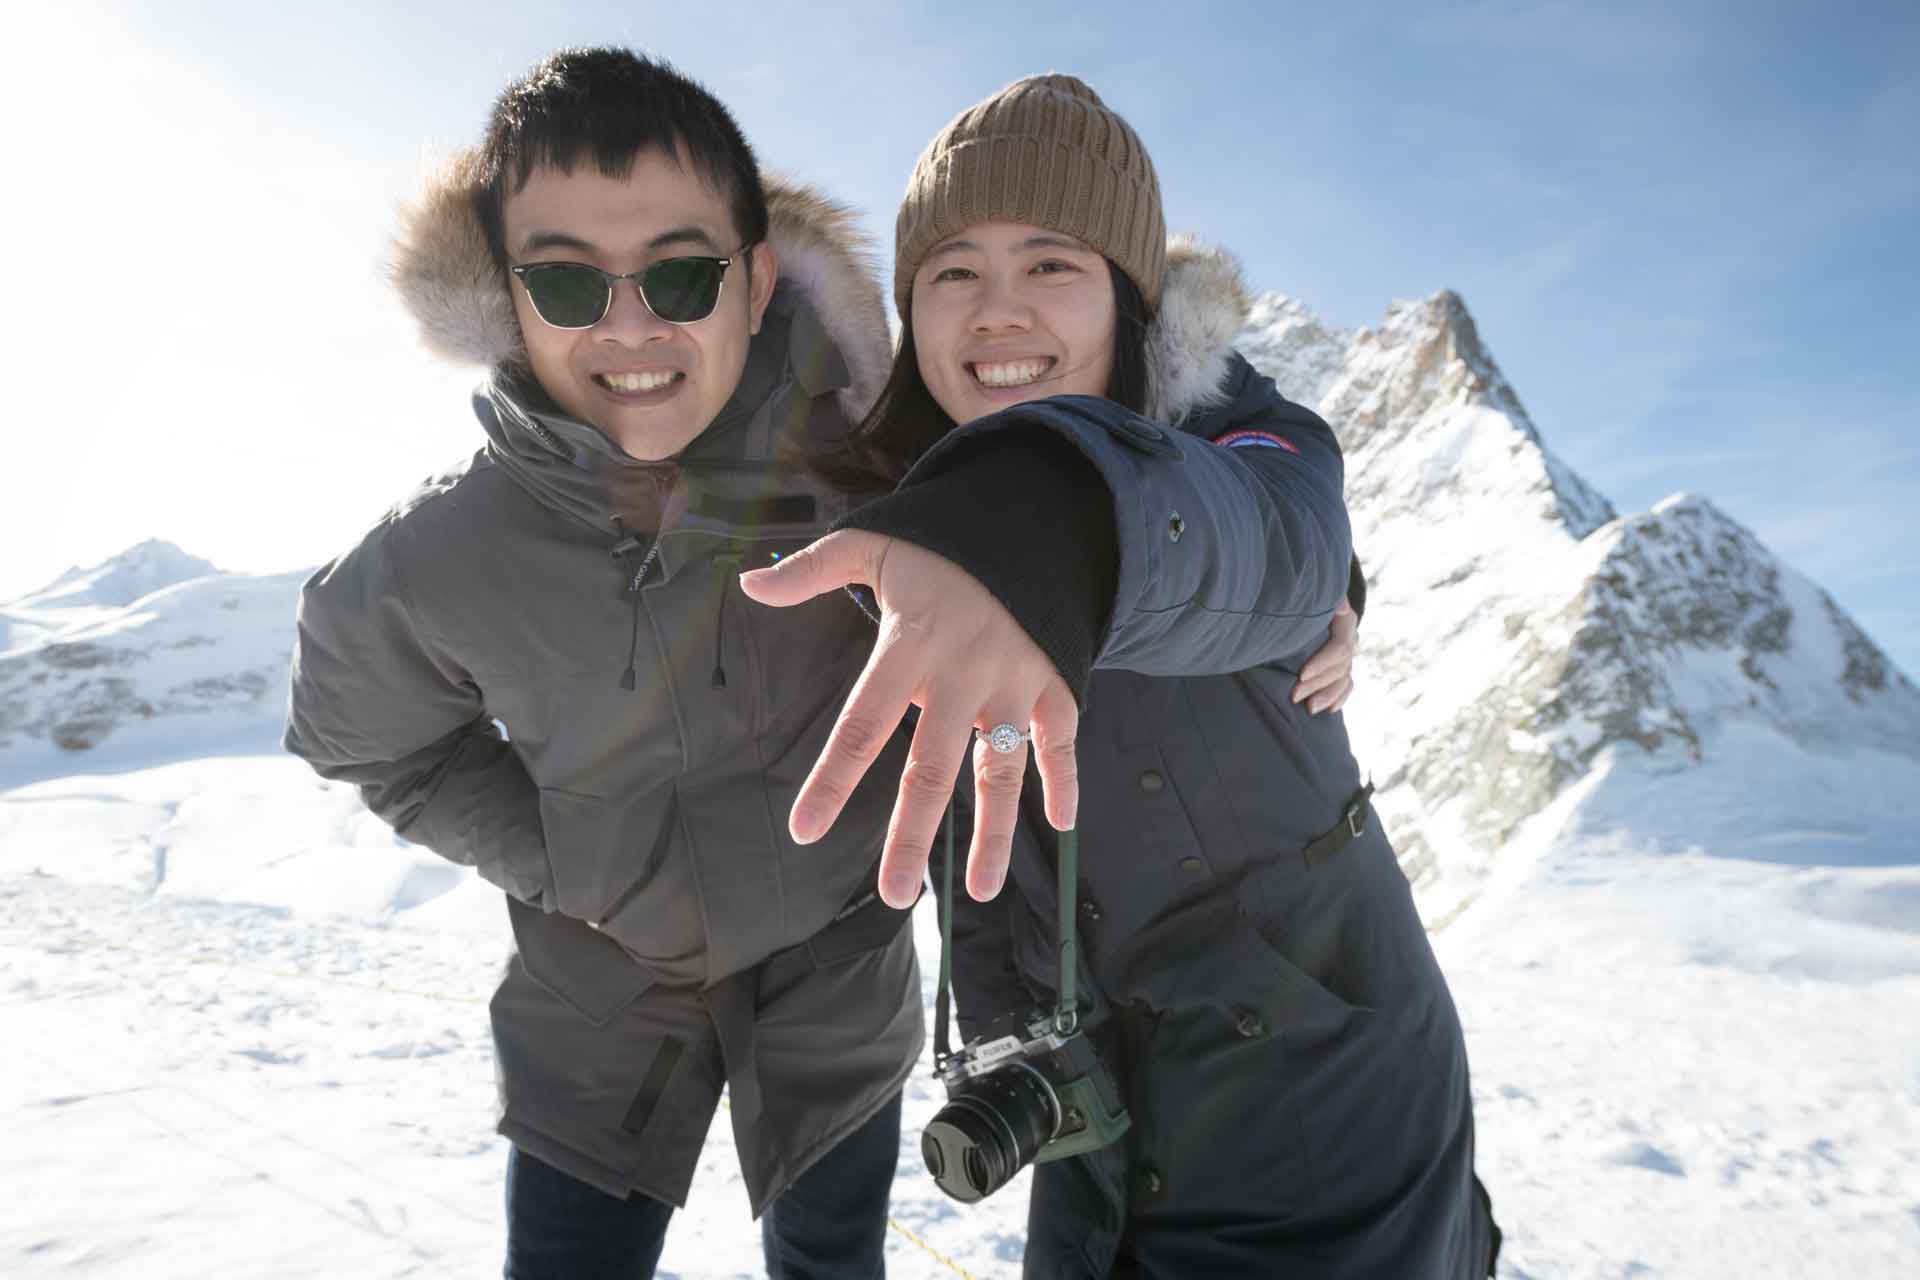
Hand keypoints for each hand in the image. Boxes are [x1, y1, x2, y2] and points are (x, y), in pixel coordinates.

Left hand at [738, 530, 1078, 908]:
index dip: (833, 779)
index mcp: (910, 645)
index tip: (805, 830)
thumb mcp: (873, 541)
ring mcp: (1013, 682)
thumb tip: (749, 585)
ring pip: (1002, 771)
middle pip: (933, 768)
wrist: (1030, 515)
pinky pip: (1060, 741)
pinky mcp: (1055, 683)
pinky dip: (1064, 781)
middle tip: (894, 894)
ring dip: (994, 835)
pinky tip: (1059, 826)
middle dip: (912, 834)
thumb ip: (812, 570)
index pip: (861, 723)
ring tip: (982, 893)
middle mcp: (962, 674)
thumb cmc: (940, 542)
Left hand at [1292, 598, 1356, 713]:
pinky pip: (1348, 685)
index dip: (1322, 663)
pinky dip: (1339, 697)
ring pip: (1344, 678)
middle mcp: (1351, 637)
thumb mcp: (1308, 596)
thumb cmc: (1301, 597)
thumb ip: (1323, 600)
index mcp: (1345, 620)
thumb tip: (1341, 607)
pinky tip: (1329, 710)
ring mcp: (1349, 653)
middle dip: (1318, 683)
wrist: (1306, 598)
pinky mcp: (1344, 665)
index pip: (1340, 647)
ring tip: (1309, 708)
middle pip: (1340, 666)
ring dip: (1327, 695)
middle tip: (1295, 695)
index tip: (1301, 675)